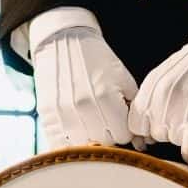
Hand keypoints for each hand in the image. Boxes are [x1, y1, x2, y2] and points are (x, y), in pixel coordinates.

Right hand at [30, 14, 138, 147]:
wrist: (63, 42)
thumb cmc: (97, 59)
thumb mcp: (124, 78)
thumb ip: (134, 110)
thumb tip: (141, 142)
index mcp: (106, 98)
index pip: (123, 136)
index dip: (124, 129)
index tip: (119, 118)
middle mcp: (83, 108)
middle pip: (105, 143)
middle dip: (109, 134)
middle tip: (105, 119)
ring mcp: (63, 113)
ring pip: (83, 146)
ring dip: (89, 139)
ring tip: (89, 123)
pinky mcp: (47, 116)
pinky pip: (59, 144)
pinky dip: (68, 141)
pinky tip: (73, 129)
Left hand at [128, 17, 187, 164]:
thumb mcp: (169, 74)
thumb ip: (157, 97)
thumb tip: (151, 126)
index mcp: (150, 86)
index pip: (135, 124)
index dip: (148, 131)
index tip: (162, 129)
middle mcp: (160, 97)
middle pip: (155, 135)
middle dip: (171, 132)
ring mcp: (179, 105)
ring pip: (173, 141)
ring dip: (186, 136)